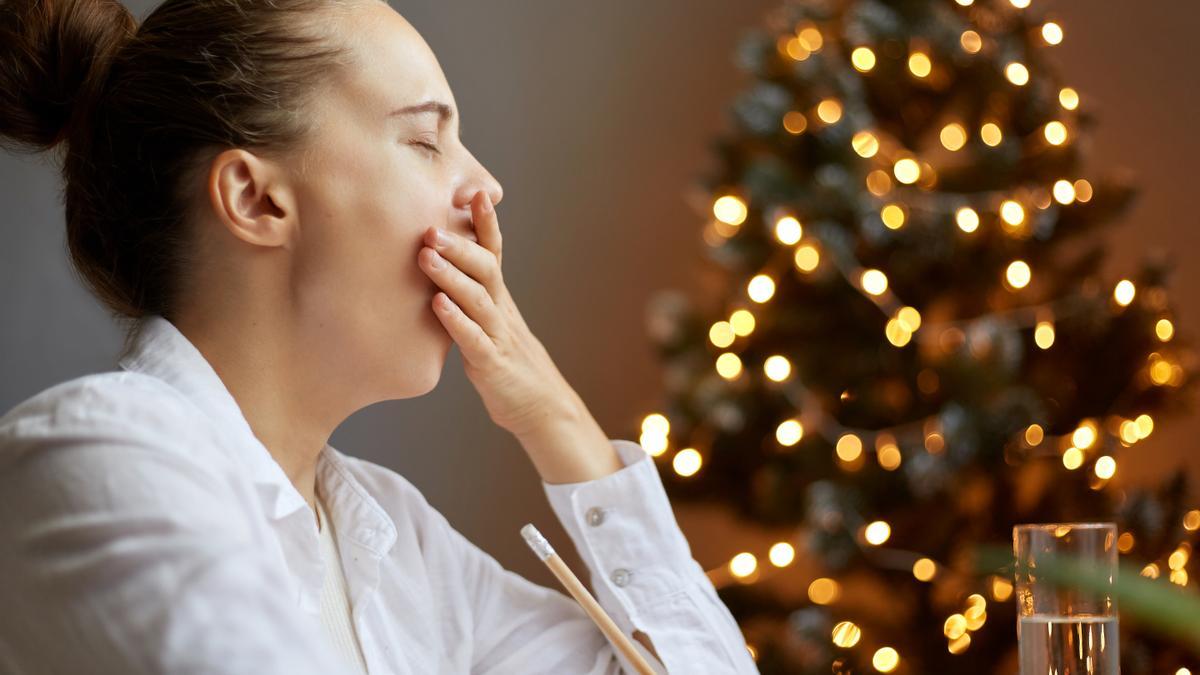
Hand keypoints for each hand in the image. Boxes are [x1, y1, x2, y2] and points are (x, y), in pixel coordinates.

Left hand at [419, 191, 583, 439]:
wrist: (542, 408)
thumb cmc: (508, 364)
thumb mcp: (490, 325)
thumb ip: (471, 299)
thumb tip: (439, 272)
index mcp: (500, 300)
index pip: (494, 253)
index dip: (485, 224)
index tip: (474, 192)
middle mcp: (502, 312)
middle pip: (485, 269)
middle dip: (460, 244)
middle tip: (432, 223)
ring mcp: (499, 337)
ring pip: (478, 299)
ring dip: (451, 276)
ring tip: (426, 256)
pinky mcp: (492, 365)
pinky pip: (474, 340)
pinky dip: (456, 321)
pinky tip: (437, 306)